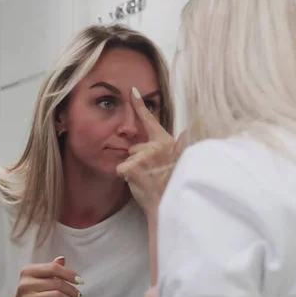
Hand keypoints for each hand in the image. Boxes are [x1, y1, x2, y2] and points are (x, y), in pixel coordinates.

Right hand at [9, 256, 82, 296]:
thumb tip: (62, 259)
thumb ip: (50, 269)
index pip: (53, 268)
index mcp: (28, 271)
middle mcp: (25, 283)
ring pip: (56, 296)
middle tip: (79, 295)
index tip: (80, 280)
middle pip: (56, 283)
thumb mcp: (37, 278)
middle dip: (72, 290)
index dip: (69, 273)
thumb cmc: (30, 292)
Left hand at [116, 87, 186, 216]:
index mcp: (167, 142)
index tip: (132, 90)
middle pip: (134, 147)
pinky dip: (126, 177)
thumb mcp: (174, 162)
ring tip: (147, 179)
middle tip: (152, 174)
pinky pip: (120, 169)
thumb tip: (167, 139)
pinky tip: (138, 183)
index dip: (140, 105)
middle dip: (137, 160)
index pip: (150, 120)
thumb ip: (165, 149)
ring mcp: (144, 155)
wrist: (169, 206)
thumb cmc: (170, 186)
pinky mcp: (132, 167)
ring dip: (132, 170)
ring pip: (127, 158)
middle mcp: (156, 145)